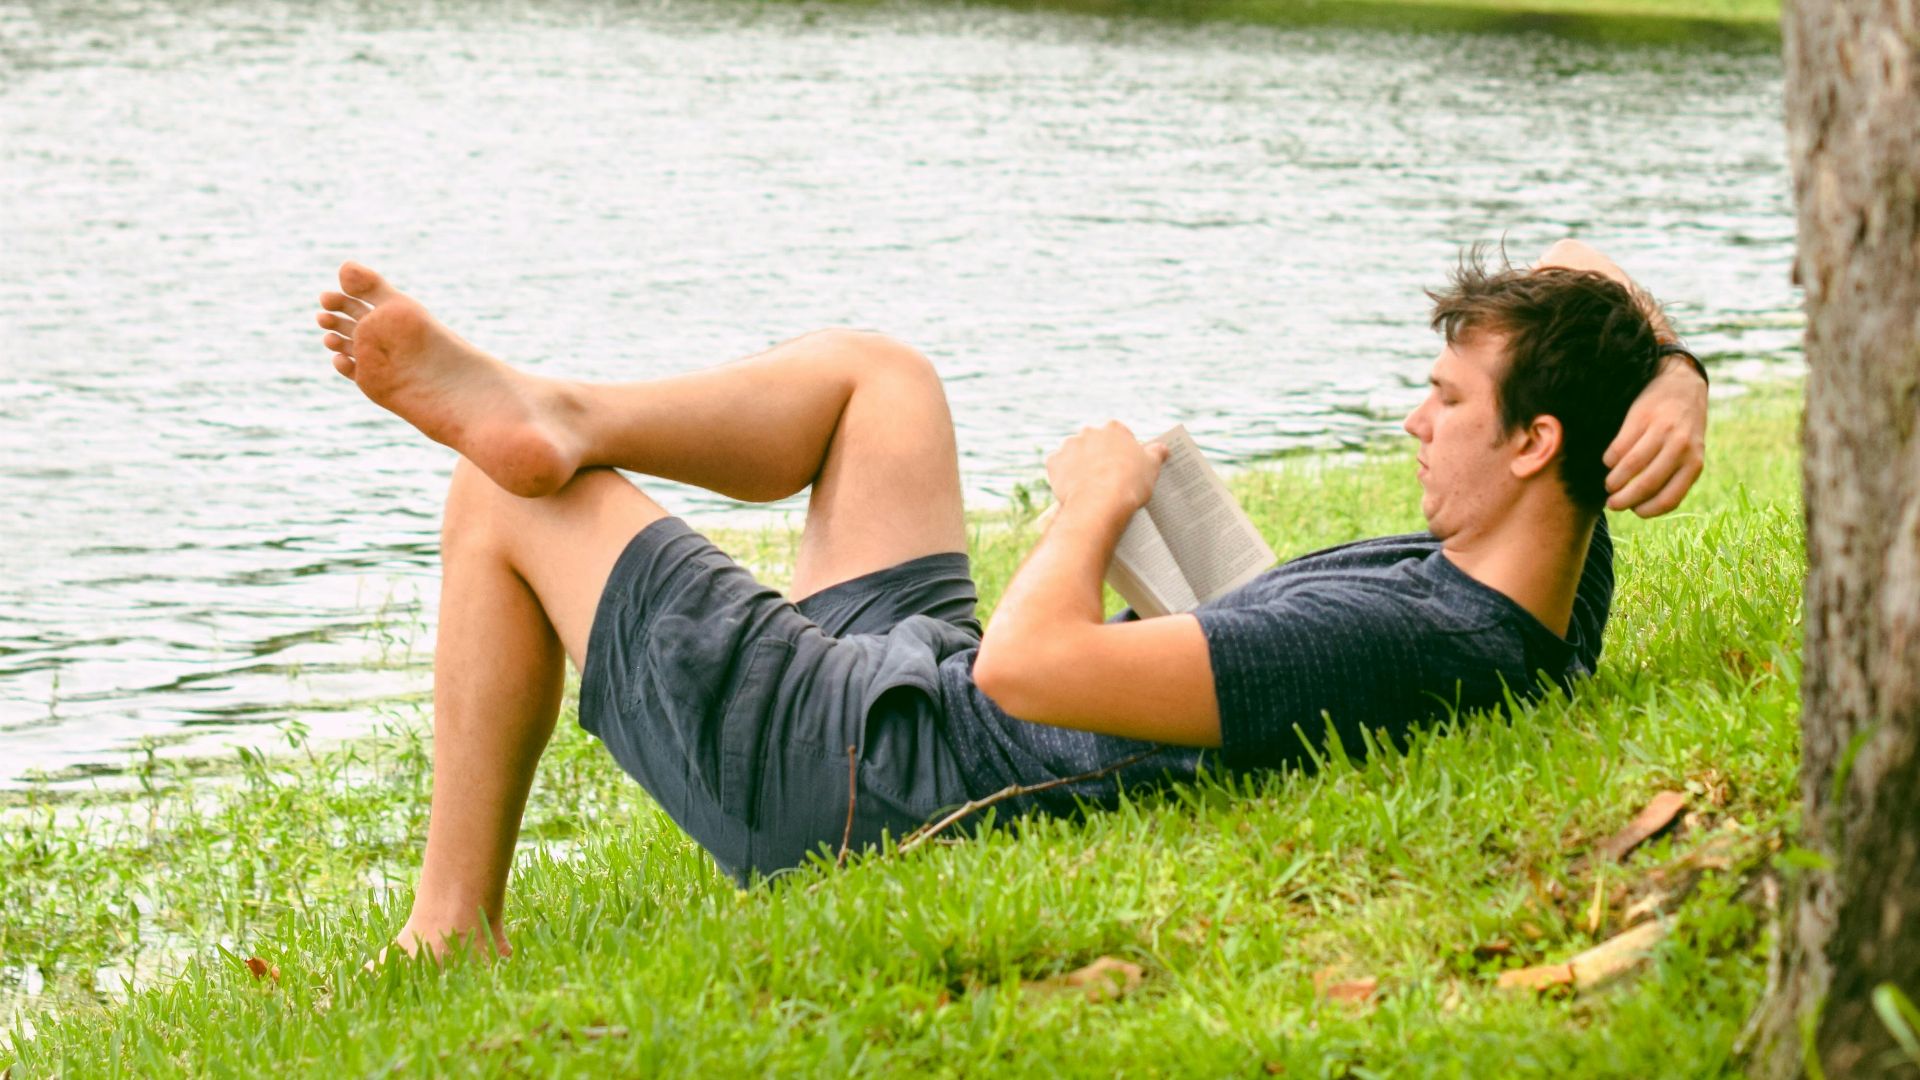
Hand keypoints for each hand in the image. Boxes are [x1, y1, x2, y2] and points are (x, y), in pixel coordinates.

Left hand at [1045, 421, 1169, 514]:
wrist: (1101, 502)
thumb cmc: (1130, 483)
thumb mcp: (1151, 467)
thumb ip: (1157, 453)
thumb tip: (1162, 447)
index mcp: (1114, 428)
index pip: (1119, 437)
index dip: (1122, 453)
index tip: (1124, 468)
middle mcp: (1089, 431)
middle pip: (1094, 443)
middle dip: (1098, 457)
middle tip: (1106, 478)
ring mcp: (1069, 445)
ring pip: (1074, 454)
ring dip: (1079, 465)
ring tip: (1088, 486)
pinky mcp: (1054, 461)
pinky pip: (1058, 467)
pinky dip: (1063, 476)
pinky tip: (1073, 489)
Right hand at [1602, 357, 1707, 516]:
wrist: (1682, 387)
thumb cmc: (1682, 430)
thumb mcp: (1688, 454)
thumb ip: (1673, 476)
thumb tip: (1641, 504)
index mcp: (1694, 462)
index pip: (1669, 498)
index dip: (1647, 510)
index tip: (1634, 511)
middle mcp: (1681, 447)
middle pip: (1646, 484)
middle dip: (1624, 499)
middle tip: (1612, 504)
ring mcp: (1662, 431)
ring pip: (1630, 466)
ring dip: (1614, 481)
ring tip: (1609, 485)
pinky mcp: (1642, 417)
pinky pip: (1619, 447)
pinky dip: (1610, 460)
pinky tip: (1609, 462)